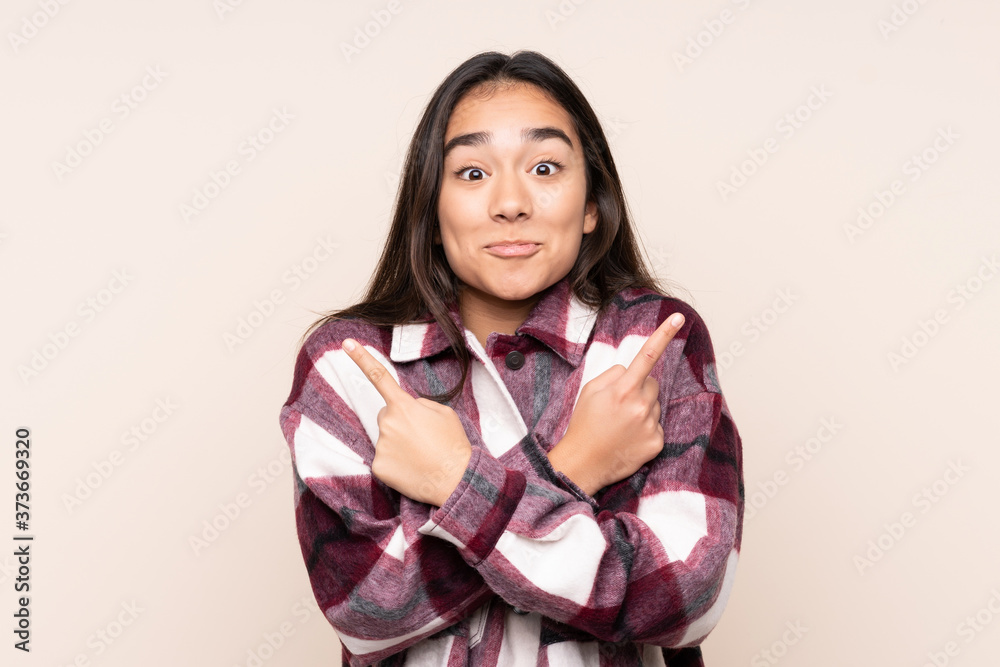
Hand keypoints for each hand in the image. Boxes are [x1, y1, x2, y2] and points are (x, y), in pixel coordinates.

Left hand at [341, 338, 472, 506]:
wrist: (456, 481)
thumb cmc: (453, 445)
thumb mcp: (445, 413)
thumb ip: (421, 405)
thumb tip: (407, 408)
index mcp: (404, 406)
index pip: (379, 377)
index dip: (362, 358)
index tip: (346, 344)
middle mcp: (387, 423)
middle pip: (386, 415)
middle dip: (400, 422)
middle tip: (422, 438)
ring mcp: (381, 446)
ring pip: (385, 438)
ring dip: (399, 443)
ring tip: (421, 455)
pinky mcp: (378, 467)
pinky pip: (384, 458)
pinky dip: (396, 463)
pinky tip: (412, 468)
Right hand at [547, 313, 684, 495]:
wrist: (584, 463)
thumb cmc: (584, 425)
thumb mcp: (589, 391)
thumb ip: (613, 375)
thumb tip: (631, 371)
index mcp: (623, 389)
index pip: (647, 355)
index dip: (664, 334)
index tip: (678, 318)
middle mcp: (641, 405)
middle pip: (652, 384)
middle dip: (640, 389)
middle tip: (619, 406)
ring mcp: (651, 425)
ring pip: (655, 405)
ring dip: (643, 410)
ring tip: (621, 425)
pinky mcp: (657, 443)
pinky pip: (657, 426)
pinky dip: (646, 430)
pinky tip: (629, 439)